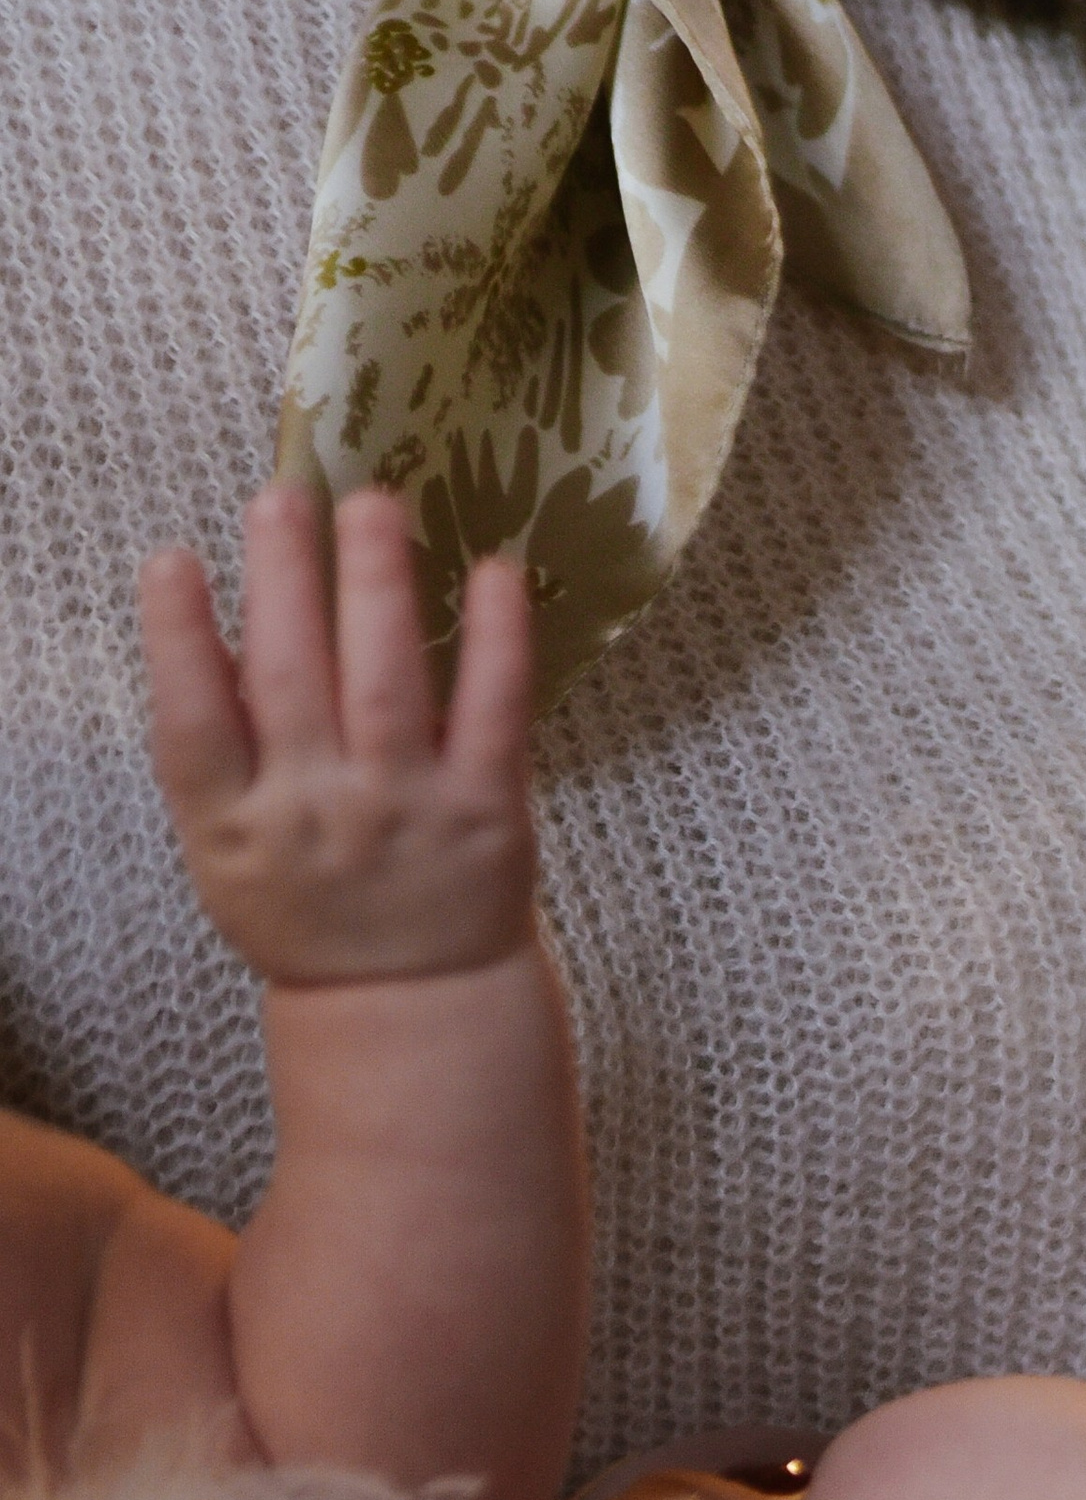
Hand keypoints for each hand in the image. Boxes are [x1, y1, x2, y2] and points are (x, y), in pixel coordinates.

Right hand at [141, 484, 534, 981]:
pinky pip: (496, 714)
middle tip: (282, 494)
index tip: (173, 561)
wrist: (409, 1004)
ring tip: (371, 502)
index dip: (176, 640)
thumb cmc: (307, 906)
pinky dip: (497, 642)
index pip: (193, 726)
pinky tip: (495, 572)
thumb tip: (206, 625)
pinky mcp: (489, 813)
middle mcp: (317, 815)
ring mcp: (407, 811)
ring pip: (388, 681)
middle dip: (284, 580)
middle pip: (291, 681)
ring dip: (378, 583)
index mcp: (235, 826)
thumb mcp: (227, 850)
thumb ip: (215, 754)